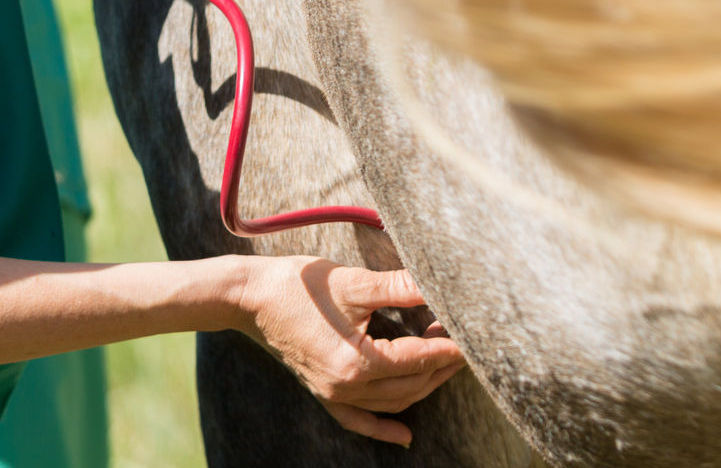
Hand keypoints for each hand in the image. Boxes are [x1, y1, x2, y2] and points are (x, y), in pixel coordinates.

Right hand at [233, 258, 464, 444]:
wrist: (249, 296)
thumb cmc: (298, 285)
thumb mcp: (353, 282)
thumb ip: (399, 287)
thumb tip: (438, 282)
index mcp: (357, 362)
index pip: (417, 359)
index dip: (447, 347)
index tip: (472, 335)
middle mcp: (347, 386)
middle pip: (410, 385)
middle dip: (441, 366)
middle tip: (464, 343)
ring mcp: (334, 394)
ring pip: (392, 403)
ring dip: (422, 387)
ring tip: (445, 364)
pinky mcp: (323, 393)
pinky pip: (358, 421)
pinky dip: (383, 430)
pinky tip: (406, 438)